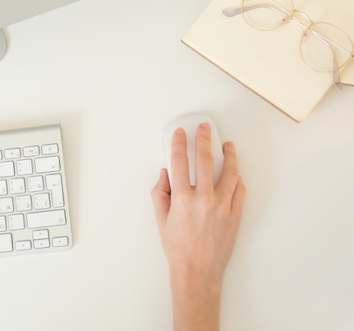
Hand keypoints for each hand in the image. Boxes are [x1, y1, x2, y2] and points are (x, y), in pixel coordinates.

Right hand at [151, 123, 245, 330]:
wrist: (197, 271)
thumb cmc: (178, 248)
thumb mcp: (160, 218)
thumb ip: (160, 192)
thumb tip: (165, 174)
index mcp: (182, 198)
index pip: (180, 161)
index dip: (179, 143)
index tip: (181, 134)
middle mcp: (203, 199)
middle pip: (206, 160)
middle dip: (205, 140)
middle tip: (206, 129)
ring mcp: (222, 207)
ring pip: (230, 173)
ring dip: (229, 155)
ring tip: (228, 146)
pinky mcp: (235, 216)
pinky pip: (240, 191)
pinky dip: (238, 179)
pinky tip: (236, 172)